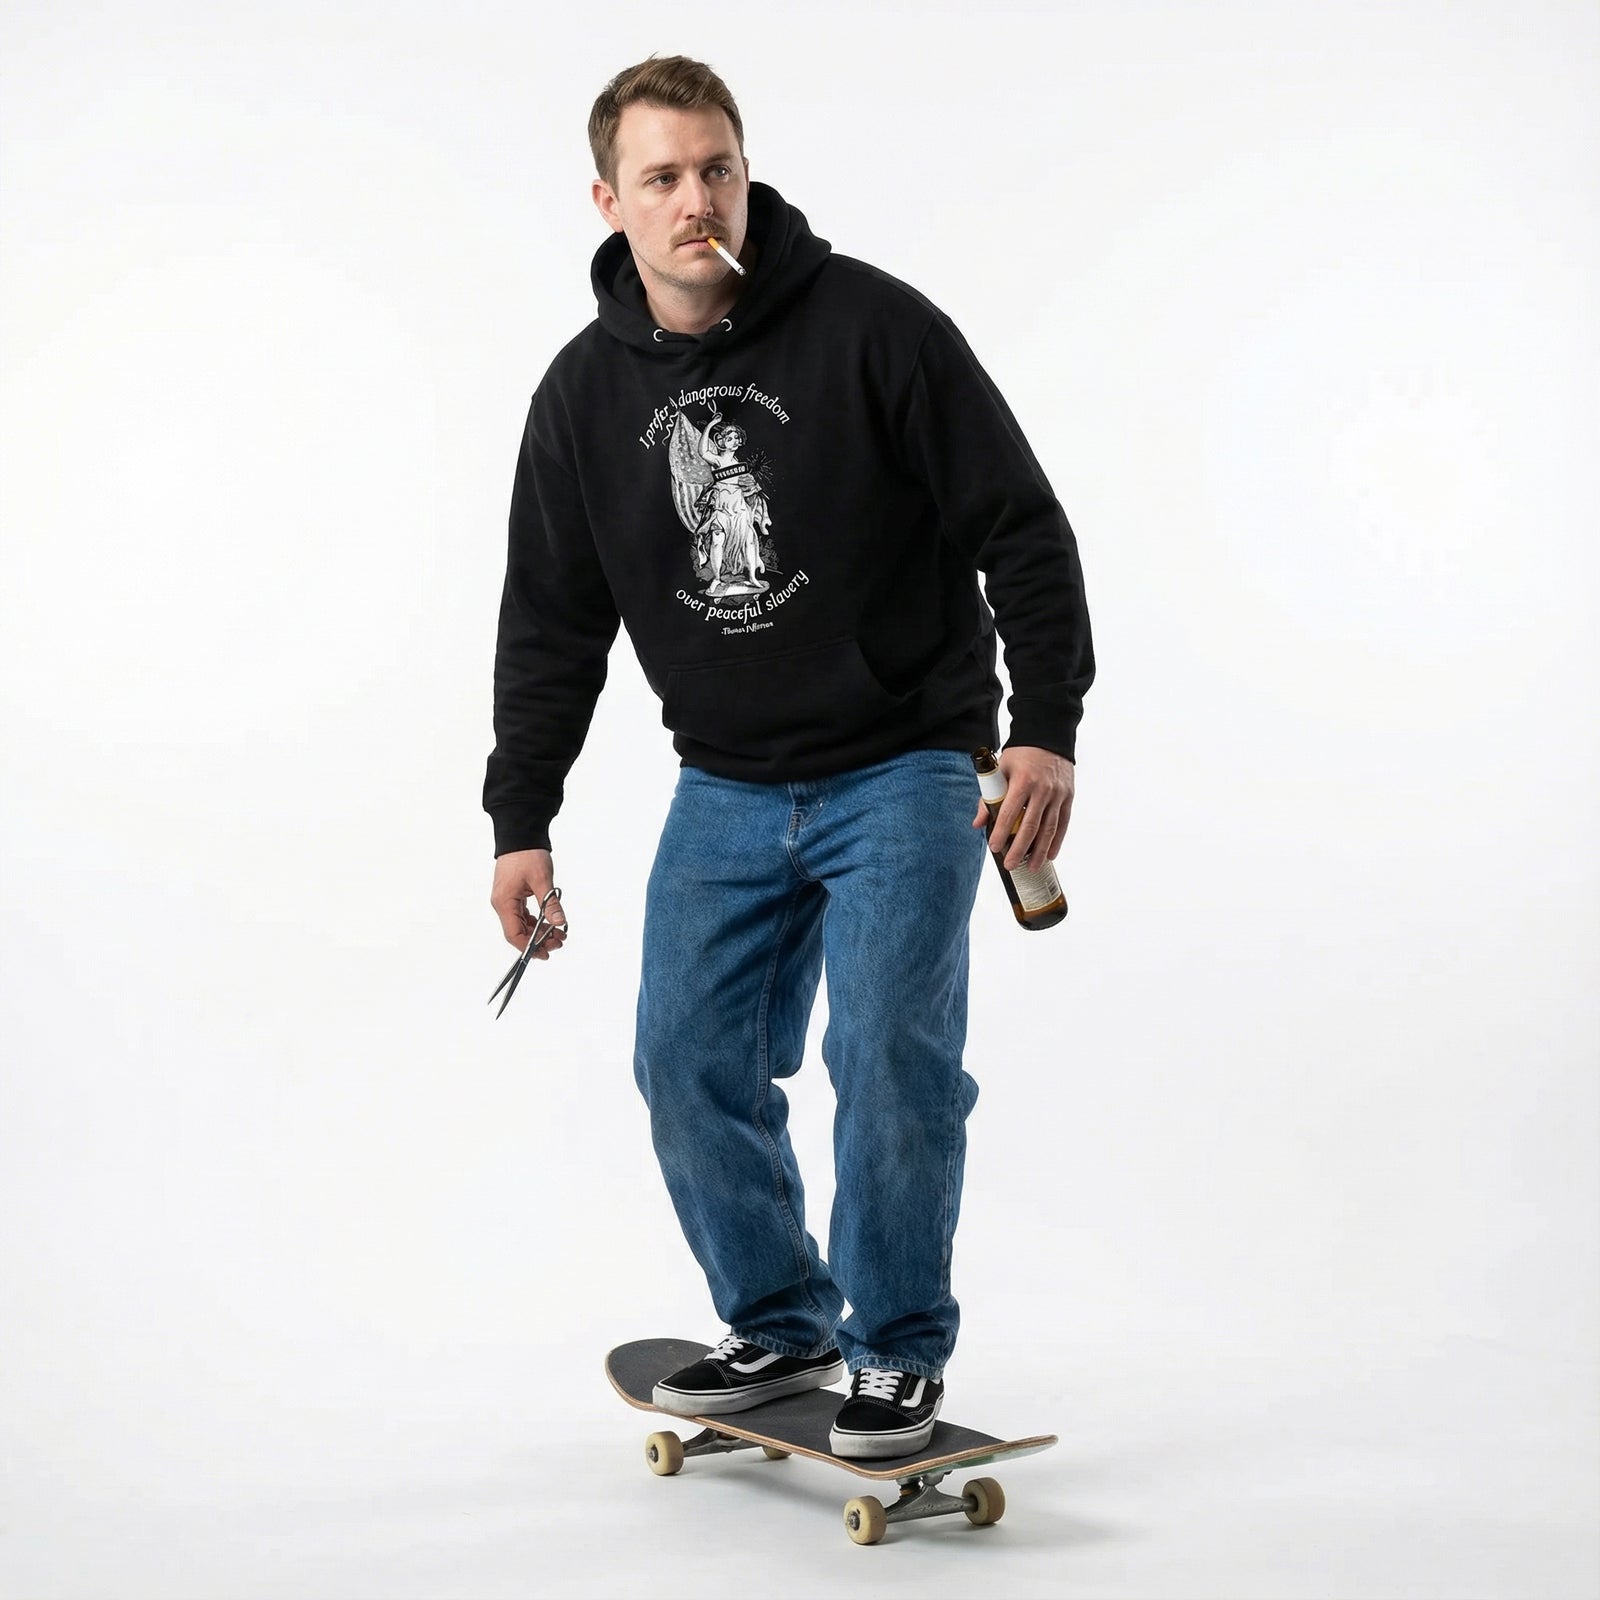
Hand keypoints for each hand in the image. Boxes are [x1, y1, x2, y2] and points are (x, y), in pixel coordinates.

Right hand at [490, 848, 568, 959]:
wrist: (520, 835)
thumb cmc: (527, 854)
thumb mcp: (542, 880)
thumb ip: (550, 904)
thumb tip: (559, 922)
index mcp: (504, 902)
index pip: (514, 934)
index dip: (530, 947)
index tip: (546, 953)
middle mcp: (502, 903)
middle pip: (517, 932)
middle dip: (538, 940)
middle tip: (559, 941)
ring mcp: (507, 900)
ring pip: (521, 924)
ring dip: (538, 931)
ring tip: (558, 933)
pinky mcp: (513, 895)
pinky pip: (522, 915)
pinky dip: (536, 921)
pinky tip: (549, 922)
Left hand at [970, 746, 1075, 870]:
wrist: (1049, 738)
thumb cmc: (1021, 754)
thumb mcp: (1000, 769)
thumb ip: (989, 796)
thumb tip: (978, 823)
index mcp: (1023, 781)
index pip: (1010, 812)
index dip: (1002, 832)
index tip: (995, 847)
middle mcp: (1043, 789)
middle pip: (1030, 825)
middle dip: (1020, 848)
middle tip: (1010, 865)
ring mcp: (1058, 794)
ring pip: (1049, 828)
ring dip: (1040, 851)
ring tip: (1031, 867)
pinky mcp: (1068, 797)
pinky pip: (1063, 823)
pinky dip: (1057, 841)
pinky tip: (1050, 855)